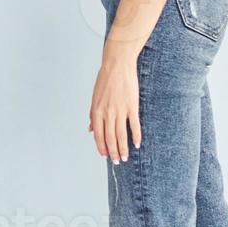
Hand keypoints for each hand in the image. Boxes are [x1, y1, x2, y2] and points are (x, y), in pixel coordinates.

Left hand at [89, 48, 141, 163]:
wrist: (117, 65)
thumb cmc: (105, 80)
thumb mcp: (94, 97)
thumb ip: (93, 114)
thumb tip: (90, 129)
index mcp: (96, 110)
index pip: (98, 134)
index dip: (101, 146)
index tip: (105, 155)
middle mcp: (107, 112)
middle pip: (110, 137)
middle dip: (113, 152)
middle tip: (117, 161)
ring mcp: (120, 110)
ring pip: (121, 135)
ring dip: (123, 148)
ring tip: (126, 157)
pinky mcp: (132, 107)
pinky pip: (134, 125)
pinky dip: (136, 137)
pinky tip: (137, 144)